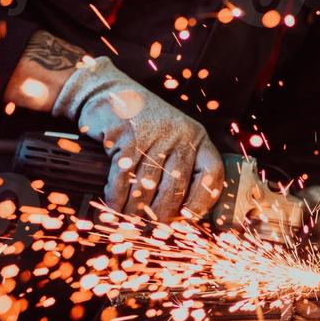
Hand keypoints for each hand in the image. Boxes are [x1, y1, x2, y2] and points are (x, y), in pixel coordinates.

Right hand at [53, 56, 224, 221]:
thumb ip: (179, 166)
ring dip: (134, 211)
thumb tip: (179, 214)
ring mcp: (154, 137)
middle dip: (160, 215)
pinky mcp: (128, 139)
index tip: (188, 219)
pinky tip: (113, 205)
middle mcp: (179, 137)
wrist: (107, 93)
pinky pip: (123, 179)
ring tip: (128, 221)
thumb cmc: (142, 122)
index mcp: (197, 138)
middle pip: (175, 190)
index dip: (202, 202)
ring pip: (146, 189)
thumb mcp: (170, 136)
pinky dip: (116, 198)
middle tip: (150, 228)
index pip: (212, 175)